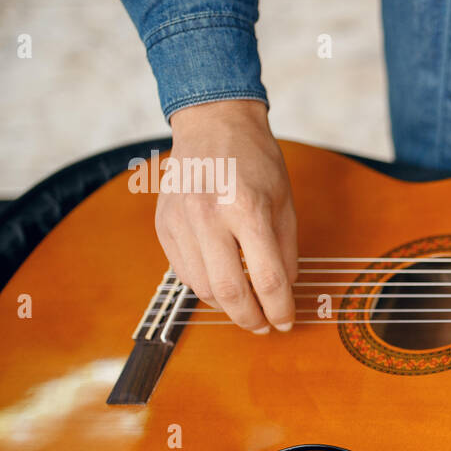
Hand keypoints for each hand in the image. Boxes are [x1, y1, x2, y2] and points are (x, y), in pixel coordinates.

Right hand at [159, 99, 297, 332]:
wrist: (213, 124)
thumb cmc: (255, 161)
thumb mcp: (284, 203)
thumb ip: (286, 251)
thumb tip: (283, 293)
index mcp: (247, 209)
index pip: (267, 279)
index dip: (280, 309)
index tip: (286, 322)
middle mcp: (208, 216)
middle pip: (230, 292)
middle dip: (250, 319)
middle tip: (263, 326)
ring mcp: (180, 221)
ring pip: (202, 289)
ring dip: (227, 306)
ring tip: (245, 305)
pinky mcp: (163, 225)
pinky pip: (183, 273)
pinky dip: (205, 287)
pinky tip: (221, 281)